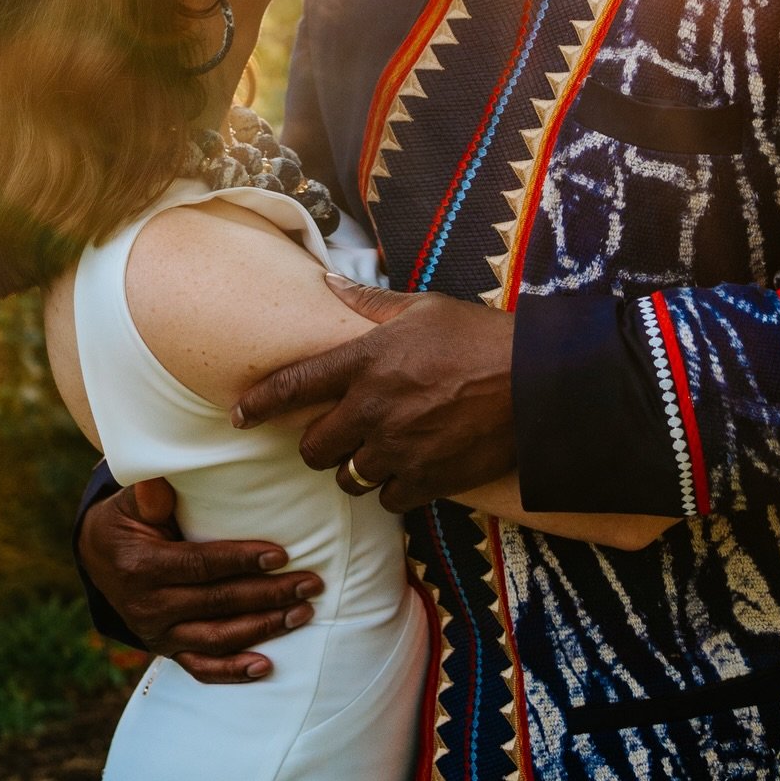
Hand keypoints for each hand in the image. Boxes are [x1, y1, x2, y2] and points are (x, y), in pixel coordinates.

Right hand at [77, 477, 322, 683]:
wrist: (98, 558)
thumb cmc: (128, 520)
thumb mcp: (132, 501)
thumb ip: (152, 493)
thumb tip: (163, 478)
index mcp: (142, 566)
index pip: (200, 565)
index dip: (240, 561)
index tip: (281, 555)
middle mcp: (148, 606)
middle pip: (217, 603)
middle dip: (268, 594)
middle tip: (309, 584)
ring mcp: (157, 634)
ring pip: (216, 638)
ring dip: (263, 628)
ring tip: (302, 613)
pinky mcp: (165, 650)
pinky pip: (200, 669)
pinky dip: (232, 672)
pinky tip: (266, 667)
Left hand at [232, 278, 515, 511]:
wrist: (539, 384)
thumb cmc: (480, 338)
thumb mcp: (424, 308)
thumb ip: (369, 301)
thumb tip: (329, 281)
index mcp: (366, 361)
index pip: (292, 386)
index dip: (258, 404)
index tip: (239, 415)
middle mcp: (374, 408)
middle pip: (313, 448)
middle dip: (318, 445)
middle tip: (335, 436)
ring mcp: (399, 448)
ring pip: (348, 477)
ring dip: (356, 468)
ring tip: (378, 452)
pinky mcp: (427, 479)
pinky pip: (388, 499)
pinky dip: (393, 489)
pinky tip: (410, 470)